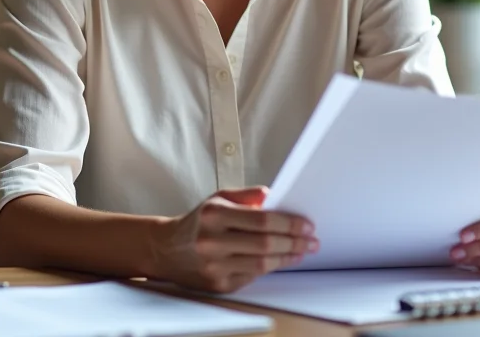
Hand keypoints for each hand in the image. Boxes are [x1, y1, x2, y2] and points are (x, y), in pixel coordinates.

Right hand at [150, 186, 316, 292]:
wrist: (167, 249)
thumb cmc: (199, 222)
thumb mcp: (218, 198)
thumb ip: (247, 195)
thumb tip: (274, 196)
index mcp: (214, 215)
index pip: (261, 220)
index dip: (289, 223)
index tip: (307, 224)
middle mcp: (212, 241)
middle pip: (265, 244)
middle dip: (294, 242)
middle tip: (311, 240)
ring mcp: (214, 265)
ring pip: (262, 264)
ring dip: (288, 257)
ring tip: (302, 250)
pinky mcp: (218, 284)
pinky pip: (253, 276)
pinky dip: (271, 267)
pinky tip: (283, 260)